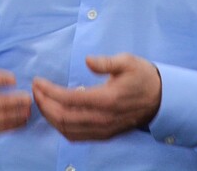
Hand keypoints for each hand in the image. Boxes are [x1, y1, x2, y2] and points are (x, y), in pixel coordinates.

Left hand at [32, 53, 161, 140]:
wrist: (161, 99)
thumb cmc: (143, 77)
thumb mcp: (128, 61)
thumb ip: (107, 62)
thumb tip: (88, 60)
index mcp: (107, 99)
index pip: (69, 99)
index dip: (49, 92)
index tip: (38, 81)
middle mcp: (103, 119)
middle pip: (64, 118)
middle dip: (44, 104)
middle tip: (35, 90)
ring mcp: (103, 129)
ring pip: (67, 130)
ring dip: (50, 117)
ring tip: (41, 101)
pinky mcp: (104, 134)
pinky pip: (76, 136)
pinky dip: (61, 127)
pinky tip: (55, 114)